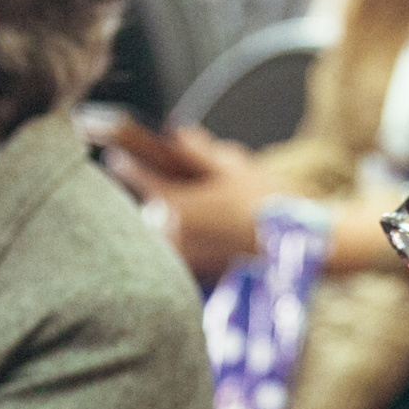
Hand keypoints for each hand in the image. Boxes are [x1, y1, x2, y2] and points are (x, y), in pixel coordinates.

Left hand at [100, 125, 275, 282]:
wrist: (294, 247)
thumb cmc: (266, 203)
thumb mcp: (234, 167)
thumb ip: (199, 150)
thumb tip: (175, 133)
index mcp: (176, 204)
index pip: (140, 179)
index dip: (126, 165)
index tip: (114, 157)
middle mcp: (172, 234)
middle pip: (149, 210)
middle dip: (152, 197)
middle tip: (150, 186)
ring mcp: (183, 257)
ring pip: (163, 234)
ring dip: (166, 222)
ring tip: (189, 213)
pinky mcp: (198, 275)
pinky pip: (181, 254)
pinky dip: (184, 243)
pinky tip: (203, 235)